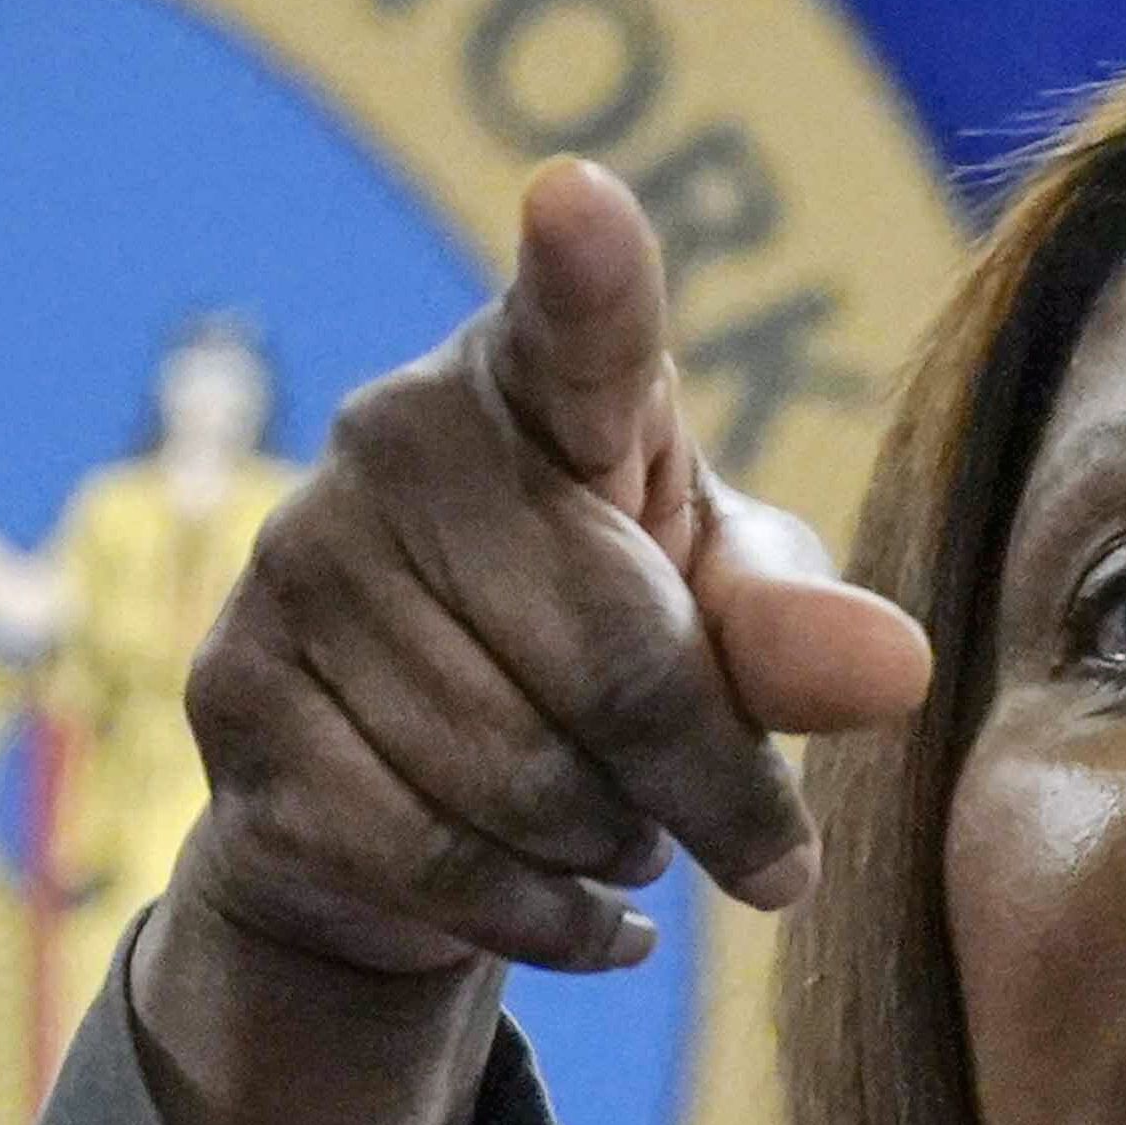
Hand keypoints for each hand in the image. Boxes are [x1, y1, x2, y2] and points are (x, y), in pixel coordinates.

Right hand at [167, 158, 931, 986]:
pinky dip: (539, 922)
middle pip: (612, 666)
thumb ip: (791, 630)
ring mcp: (292, 568)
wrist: (392, 798)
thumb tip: (894, 670)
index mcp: (531, 381)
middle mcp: (387, 441)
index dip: (585, 271)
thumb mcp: (713, 622)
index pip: (577, 327)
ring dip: (614, 851)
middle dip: (705, 788)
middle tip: (743, 834)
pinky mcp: (231, 702)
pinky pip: (431, 859)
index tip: (581, 202)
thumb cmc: (593, 653)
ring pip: (523, 784)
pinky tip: (577, 915)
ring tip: (622, 838)